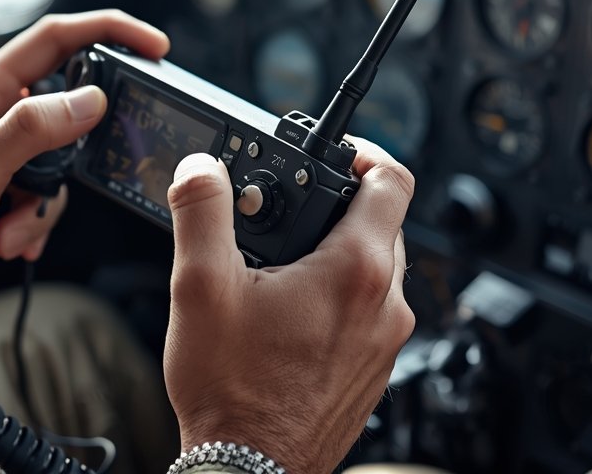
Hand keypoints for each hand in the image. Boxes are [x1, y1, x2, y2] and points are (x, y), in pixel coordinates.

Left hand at [0, 10, 168, 344]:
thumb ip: (31, 133)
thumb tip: (87, 102)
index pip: (54, 40)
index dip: (107, 32)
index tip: (150, 45)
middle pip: (65, 109)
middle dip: (72, 157)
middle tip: (56, 184)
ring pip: (59, 161)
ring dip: (44, 204)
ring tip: (9, 228)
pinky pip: (44, 193)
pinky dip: (35, 221)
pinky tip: (8, 238)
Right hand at [163, 139, 414, 473]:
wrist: (250, 469)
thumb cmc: (232, 390)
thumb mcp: (200, 285)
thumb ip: (201, 211)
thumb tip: (199, 166)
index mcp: (356, 271)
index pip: (391, 180)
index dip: (364, 151)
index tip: (337, 150)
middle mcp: (385, 305)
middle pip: (381, 223)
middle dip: (337, 204)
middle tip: (287, 207)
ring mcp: (384, 342)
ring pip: (374, 268)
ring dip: (335, 251)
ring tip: (280, 262)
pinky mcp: (372, 369)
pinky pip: (367, 310)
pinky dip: (337, 294)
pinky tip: (289, 311)